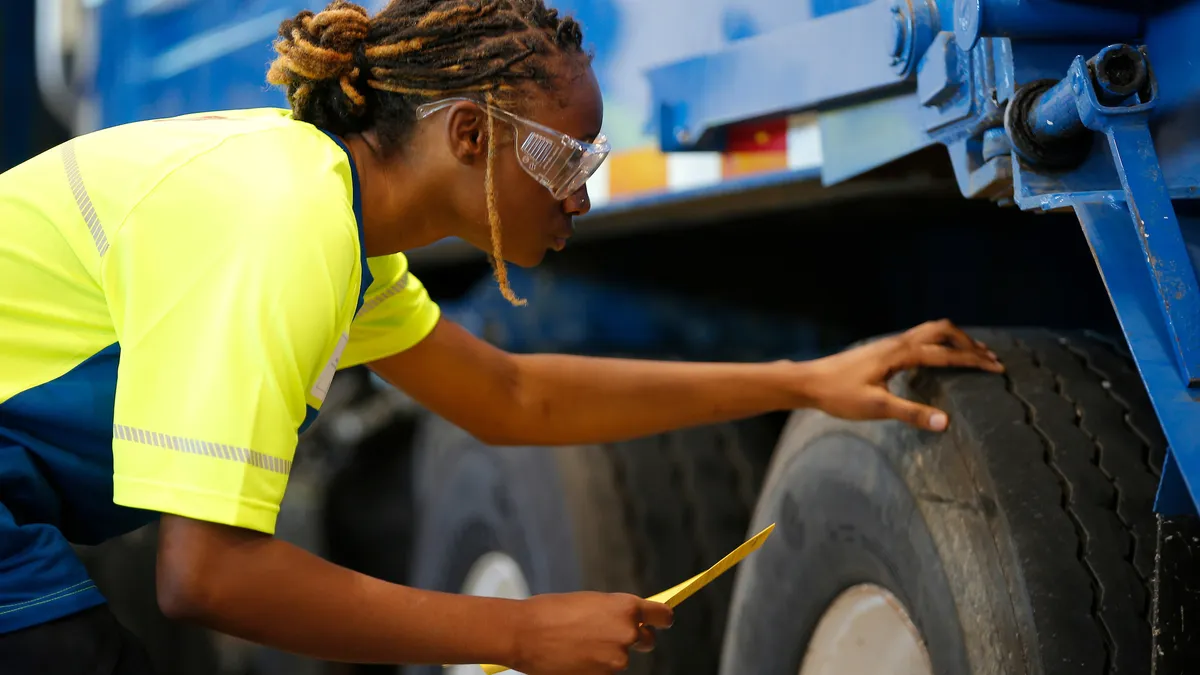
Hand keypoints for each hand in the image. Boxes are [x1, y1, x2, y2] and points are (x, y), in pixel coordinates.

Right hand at [510, 592, 673, 674]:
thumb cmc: (551, 611)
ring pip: (620, 658)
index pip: (663, 616)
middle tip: (609, 637)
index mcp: (626, 607)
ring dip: (607, 654)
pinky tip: (574, 657)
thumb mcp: (590, 602)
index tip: (660, 622)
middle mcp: (627, 633)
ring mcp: (616, 659)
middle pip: (646, 640)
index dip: (661, 619)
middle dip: (634, 639)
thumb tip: (627, 619)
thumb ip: (613, 611)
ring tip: (578, 644)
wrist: (525, 633)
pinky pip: (605, 671)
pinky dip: (594, 667)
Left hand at [800, 319, 1002, 431]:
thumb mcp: (876, 408)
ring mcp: (888, 345)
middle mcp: (896, 343)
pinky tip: (937, 359)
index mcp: (900, 353)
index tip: (997, 367)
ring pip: (928, 332)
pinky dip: (937, 343)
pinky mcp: (881, 351)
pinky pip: (918, 339)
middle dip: (967, 342)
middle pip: (941, 330)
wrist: (809, 382)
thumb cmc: (839, 395)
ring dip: (953, 340)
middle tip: (989, 358)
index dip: (973, 360)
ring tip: (972, 354)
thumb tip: (946, 422)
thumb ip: (911, 414)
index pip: (945, 353)